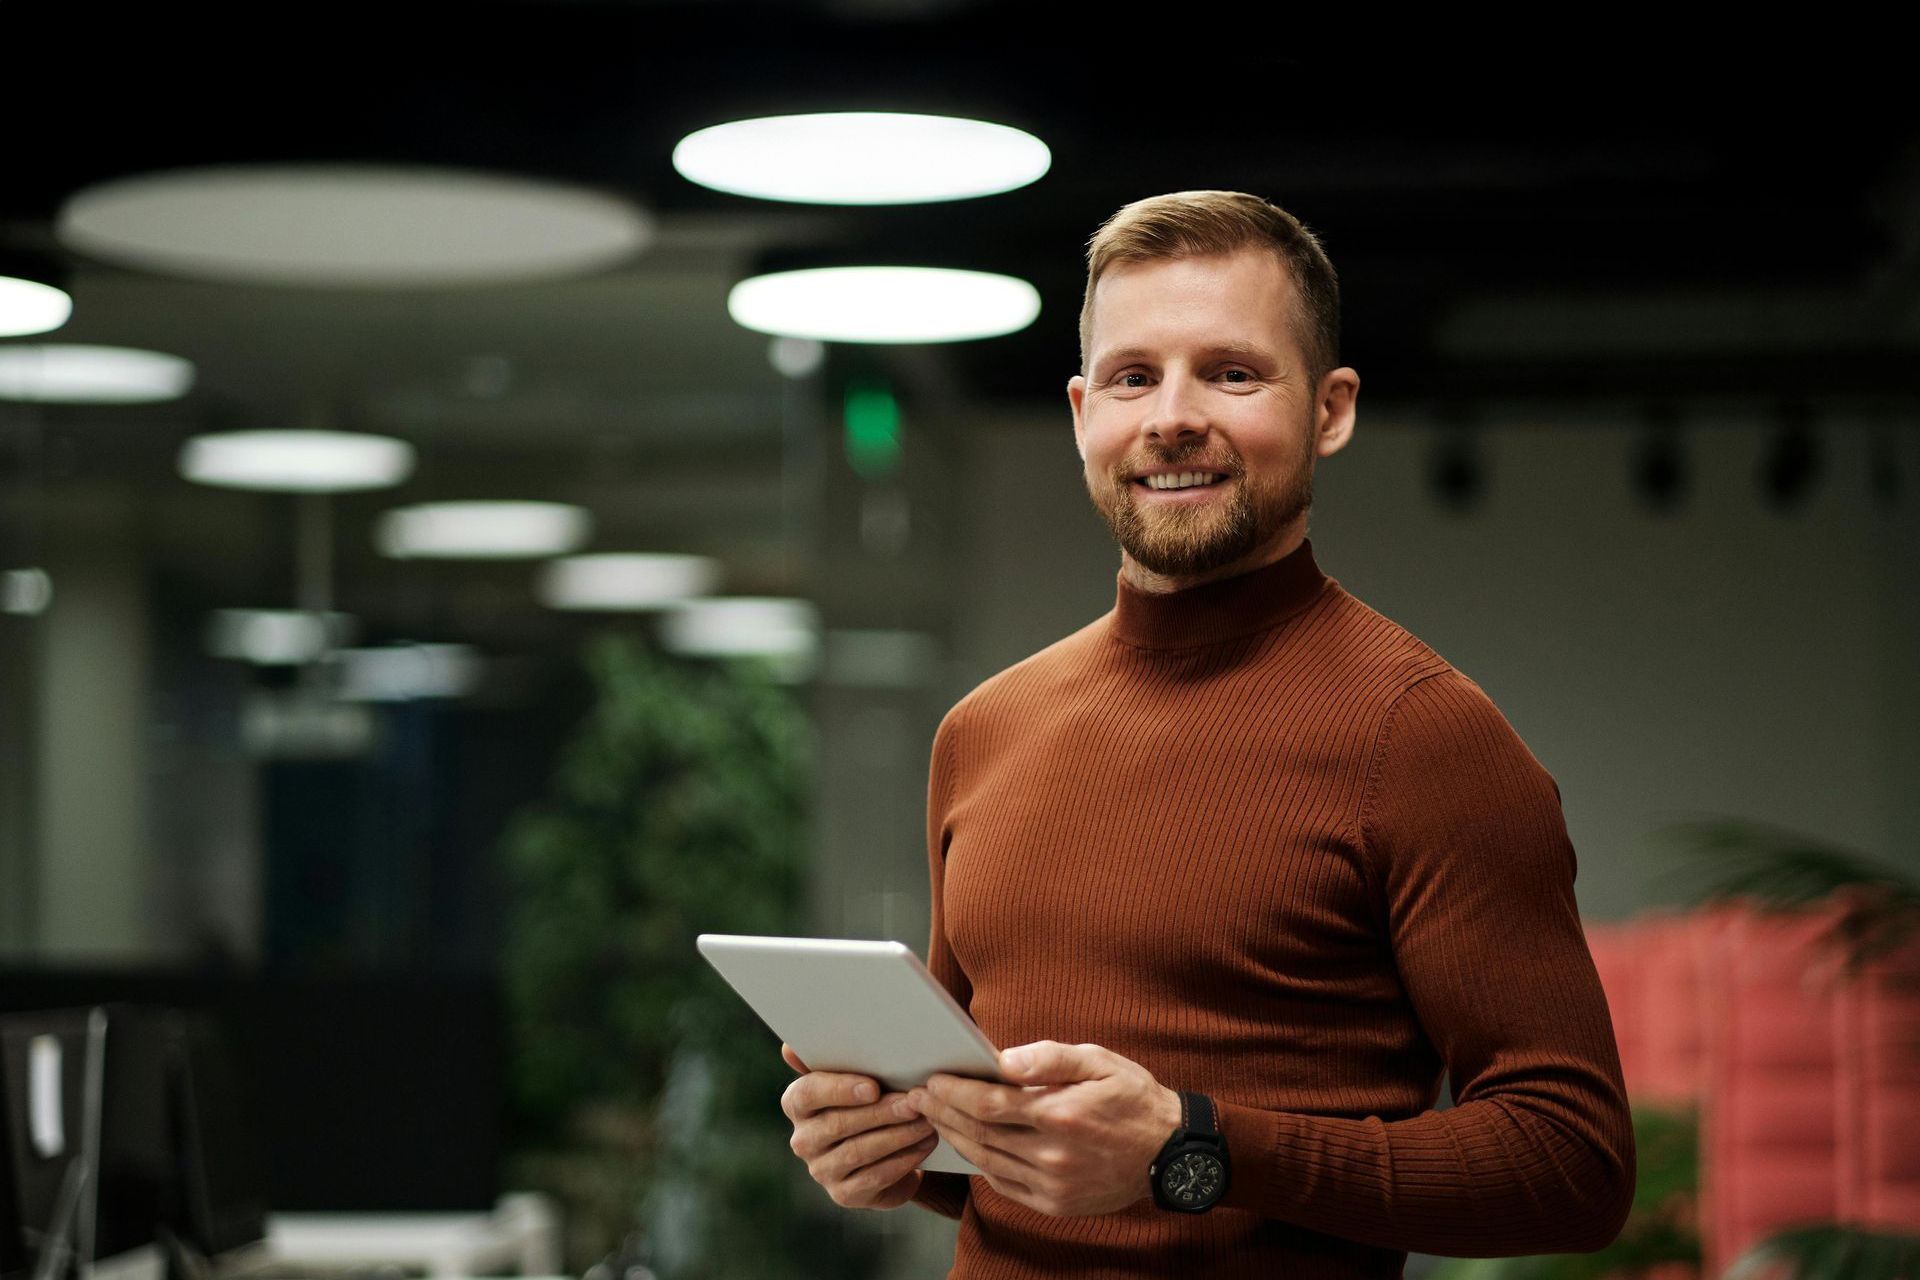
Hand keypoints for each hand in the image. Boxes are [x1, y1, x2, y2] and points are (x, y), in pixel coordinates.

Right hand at [779, 1043, 937, 1209]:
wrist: (884, 1149)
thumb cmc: (869, 1100)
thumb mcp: (856, 1076)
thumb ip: (836, 1058)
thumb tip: (791, 1049)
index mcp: (798, 1103)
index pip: (808, 1094)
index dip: (839, 1090)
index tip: (873, 1087)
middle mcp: (803, 1139)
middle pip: (838, 1124)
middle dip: (880, 1113)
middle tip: (913, 1103)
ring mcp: (821, 1170)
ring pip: (859, 1151)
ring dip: (897, 1135)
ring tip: (925, 1121)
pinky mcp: (844, 1194)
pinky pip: (875, 1176)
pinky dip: (903, 1159)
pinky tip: (924, 1145)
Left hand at [908, 1040, 1182, 1216]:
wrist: (1171, 1153)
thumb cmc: (1133, 1098)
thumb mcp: (1099, 1061)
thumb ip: (1049, 1057)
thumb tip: (1002, 1058)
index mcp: (1062, 1114)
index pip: (990, 1103)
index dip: (955, 1092)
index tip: (932, 1080)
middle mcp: (1054, 1154)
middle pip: (981, 1134)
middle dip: (944, 1113)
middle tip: (918, 1098)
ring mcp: (1053, 1184)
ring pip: (987, 1161)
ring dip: (955, 1139)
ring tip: (935, 1118)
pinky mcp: (1055, 1203)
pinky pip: (1005, 1184)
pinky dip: (981, 1164)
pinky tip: (969, 1146)